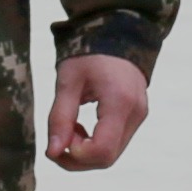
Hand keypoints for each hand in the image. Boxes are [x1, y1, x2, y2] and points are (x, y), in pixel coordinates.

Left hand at [47, 51, 153, 170]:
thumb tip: (52, 153)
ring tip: (70, 125)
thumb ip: (60, 118)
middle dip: (77, 156)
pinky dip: (94, 143)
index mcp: (120, 102)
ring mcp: (139, 116)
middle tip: (59, 134)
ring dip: (84, 150)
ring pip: (111, 154)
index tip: (58, 138)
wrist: (116, 32)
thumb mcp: (67, 81)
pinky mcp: (136, 117)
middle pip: (107, 158)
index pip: (102, 151)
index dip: (75, 155)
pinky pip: (114, 143)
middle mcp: (135, 113)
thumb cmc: (89, 53)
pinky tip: (81, 125)